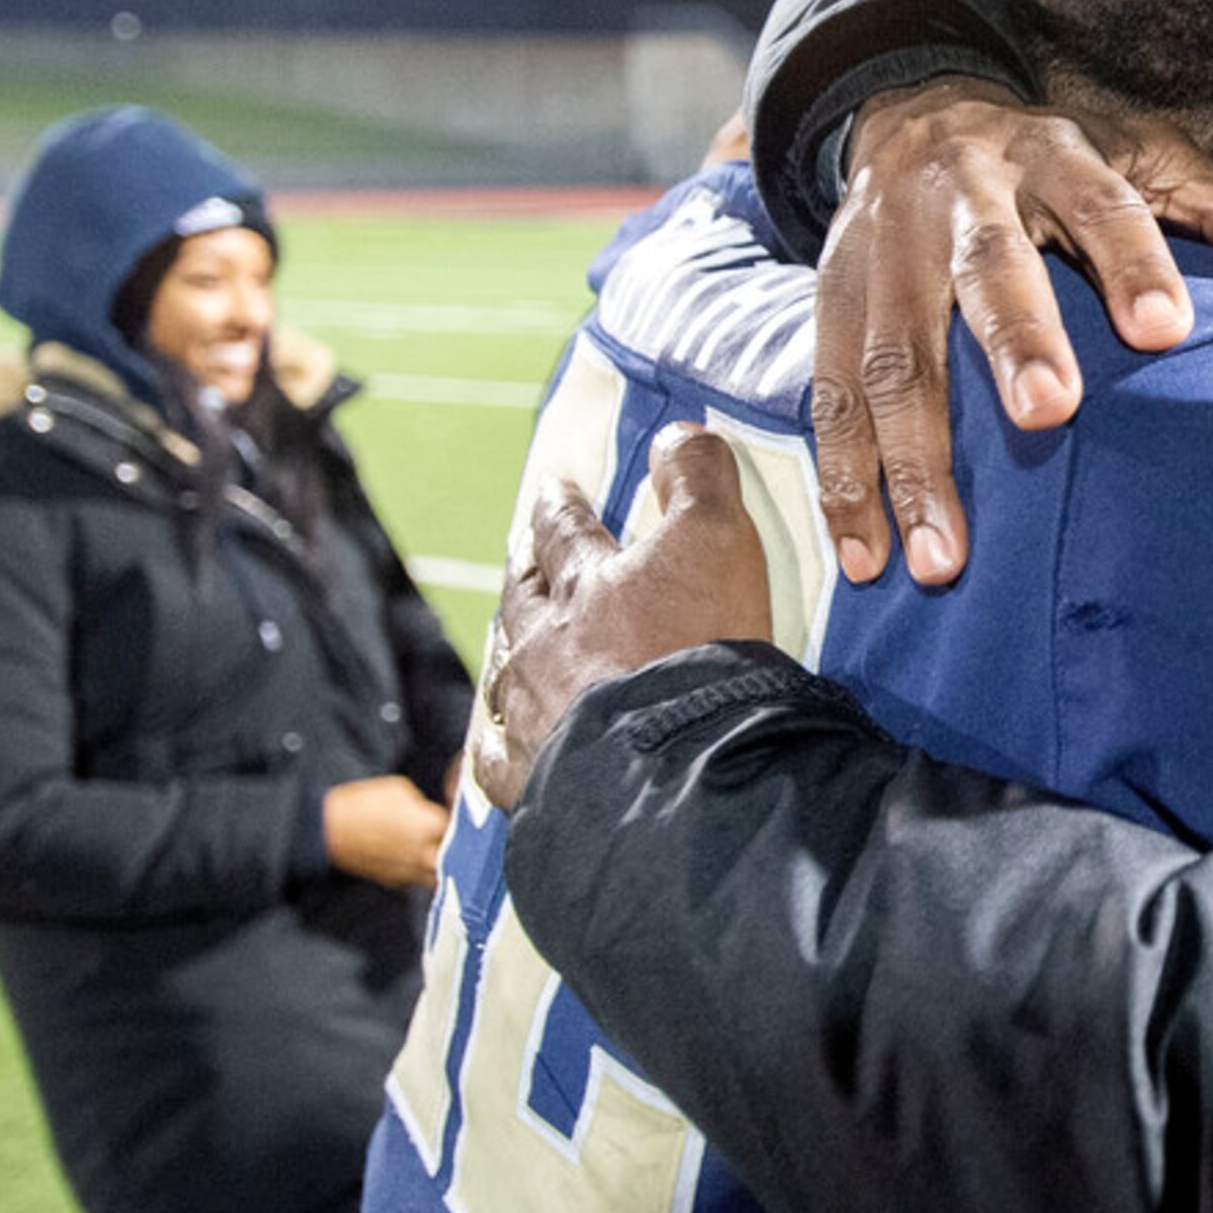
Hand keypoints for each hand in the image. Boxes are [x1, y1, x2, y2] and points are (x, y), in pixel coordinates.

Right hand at [323, 775, 450, 889]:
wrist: (328, 828)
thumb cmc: (363, 804)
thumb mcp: (400, 790)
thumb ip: (423, 806)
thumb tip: (429, 815)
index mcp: (429, 827)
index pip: (460, 828)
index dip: (461, 822)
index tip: (458, 817)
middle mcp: (423, 854)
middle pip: (458, 858)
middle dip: (459, 849)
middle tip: (457, 838)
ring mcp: (408, 871)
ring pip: (437, 874)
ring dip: (442, 864)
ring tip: (439, 852)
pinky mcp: (392, 880)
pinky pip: (416, 878)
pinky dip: (419, 871)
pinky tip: (414, 858)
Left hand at [473, 424, 776, 810]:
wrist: (676, 763)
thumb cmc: (698, 646)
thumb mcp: (718, 538)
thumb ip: (700, 477)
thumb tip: (678, 432)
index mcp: (585, 585)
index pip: (564, 529)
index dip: (562, 504)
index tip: (557, 487)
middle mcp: (543, 646)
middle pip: (522, 597)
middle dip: (525, 571)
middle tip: (523, 556)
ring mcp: (531, 715)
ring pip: (505, 674)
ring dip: (509, 652)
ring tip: (509, 645)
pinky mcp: (531, 779)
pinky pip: (496, 759)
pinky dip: (494, 745)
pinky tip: (494, 744)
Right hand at [811, 80, 1212, 586]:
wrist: (907, 113)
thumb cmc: (1048, 164)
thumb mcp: (1137, 160)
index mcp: (1048, 159)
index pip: (1100, 206)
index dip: (1132, 263)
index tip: (1167, 329)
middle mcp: (958, 198)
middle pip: (985, 269)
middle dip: (1014, 340)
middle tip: (1047, 414)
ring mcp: (882, 254)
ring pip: (889, 354)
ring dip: (913, 458)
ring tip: (942, 554)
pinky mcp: (829, 302)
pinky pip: (827, 396)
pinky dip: (843, 479)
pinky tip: (867, 554)